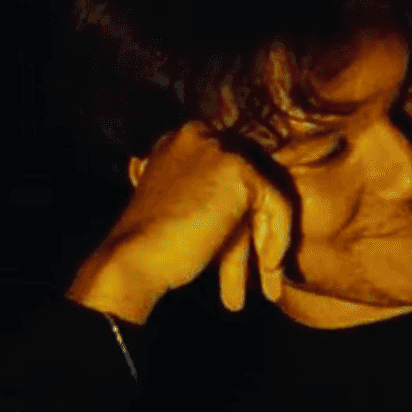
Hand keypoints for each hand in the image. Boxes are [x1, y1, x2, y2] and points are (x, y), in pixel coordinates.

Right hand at [67, 120, 297, 323]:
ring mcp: (219, 147)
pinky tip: (270, 266)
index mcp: (183, 140)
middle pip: (254, 179)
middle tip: (268, 264)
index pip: (236, 168)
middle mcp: (201, 134)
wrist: (133, 258)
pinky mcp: (239, 169)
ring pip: (268, 193)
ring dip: (270, 237)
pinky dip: (278, 237)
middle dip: (263, 224)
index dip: (250, 209)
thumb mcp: (189, 207)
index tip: (256, 243)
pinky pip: (278, 203)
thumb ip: (218, 194)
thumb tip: (260, 205)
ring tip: (268, 277)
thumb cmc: (157, 244)